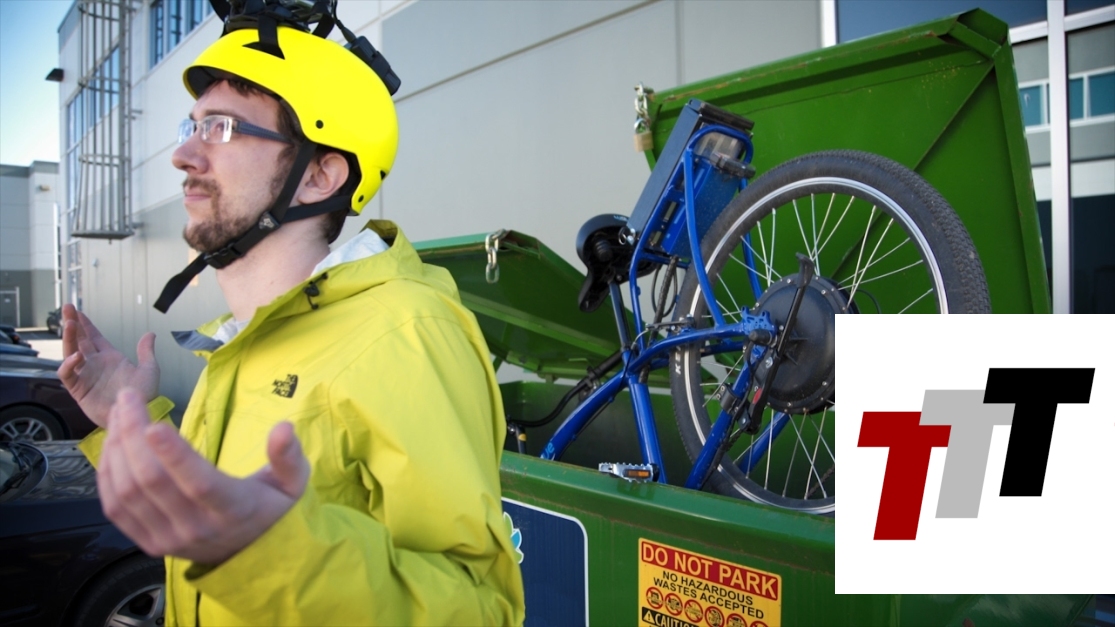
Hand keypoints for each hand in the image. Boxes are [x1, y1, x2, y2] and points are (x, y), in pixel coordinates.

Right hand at [58, 304, 159, 427]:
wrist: (138, 413)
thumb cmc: (145, 395)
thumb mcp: (149, 369)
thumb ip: (146, 351)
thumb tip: (150, 334)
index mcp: (110, 358)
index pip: (93, 337)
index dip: (85, 324)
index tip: (77, 311)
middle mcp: (95, 364)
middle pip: (79, 340)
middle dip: (72, 324)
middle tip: (67, 308)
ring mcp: (86, 376)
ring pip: (70, 353)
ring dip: (69, 338)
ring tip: (69, 324)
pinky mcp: (79, 390)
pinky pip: (68, 375)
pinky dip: (69, 365)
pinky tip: (77, 357)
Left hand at [98, 389, 308, 564]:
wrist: (249, 555)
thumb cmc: (269, 509)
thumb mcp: (292, 485)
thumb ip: (289, 457)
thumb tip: (284, 428)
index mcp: (233, 511)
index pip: (199, 484)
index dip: (174, 455)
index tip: (154, 424)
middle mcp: (195, 528)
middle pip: (153, 482)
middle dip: (133, 434)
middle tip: (128, 397)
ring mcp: (167, 539)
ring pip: (128, 491)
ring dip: (117, 447)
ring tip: (120, 413)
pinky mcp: (147, 543)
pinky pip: (115, 507)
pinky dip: (108, 472)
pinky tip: (113, 443)